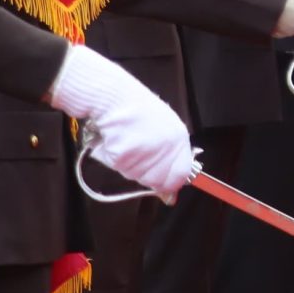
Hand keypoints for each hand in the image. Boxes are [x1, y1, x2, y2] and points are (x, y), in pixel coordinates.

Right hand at [48, 44, 198, 195]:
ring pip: (135, 176)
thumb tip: (171, 197)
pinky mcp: (123, 155)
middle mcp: (166, 147)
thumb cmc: (137, 110)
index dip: (170, 181)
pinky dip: (112, 158)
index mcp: (179, 138)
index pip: (181, 175)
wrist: (113, 95)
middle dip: (144, 173)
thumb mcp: (163, 130)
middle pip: (156, 180)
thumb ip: (171, 159)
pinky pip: (117, 167)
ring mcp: (145, 152)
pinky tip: (114, 139)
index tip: (160, 180)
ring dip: (127, 164)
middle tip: (136, 151)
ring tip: (125, 140)